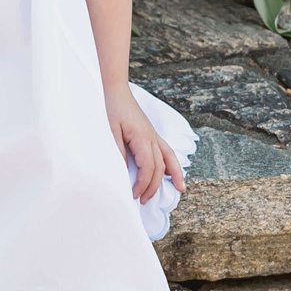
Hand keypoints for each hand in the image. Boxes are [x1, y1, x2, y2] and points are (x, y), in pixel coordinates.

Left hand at [105, 81, 182, 203]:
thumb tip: (123, 173)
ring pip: (169, 158)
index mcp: (142, 138)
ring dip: (174, 175)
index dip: (142, 185)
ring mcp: (153, 134)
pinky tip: (174, 170)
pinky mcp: (151, 132)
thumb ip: (117, 152)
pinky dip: (173, 162)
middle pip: (159, 167)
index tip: (133, 195)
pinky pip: (166, 150)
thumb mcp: (109, 131)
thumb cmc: (110, 108)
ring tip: (181, 189)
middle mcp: (152, 137)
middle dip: (153, 186)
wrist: (114, 90)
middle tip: (143, 201)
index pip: (148, 168)